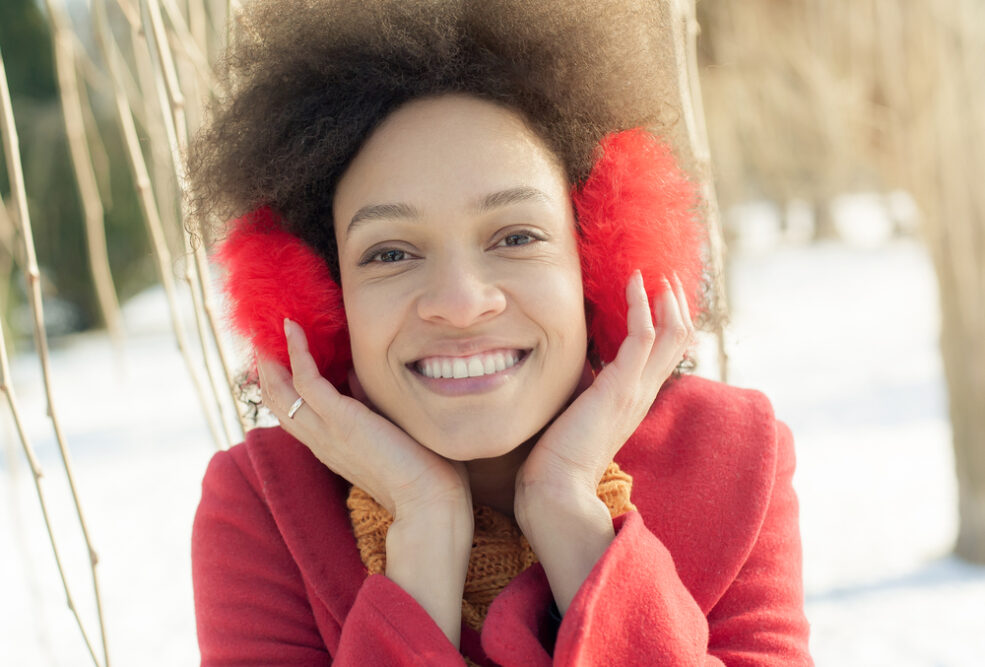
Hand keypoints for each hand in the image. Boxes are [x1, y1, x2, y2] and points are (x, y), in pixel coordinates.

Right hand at [257, 318, 470, 517]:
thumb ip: (367, 407)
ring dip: (272, 356)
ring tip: (273, 326)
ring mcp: (326, 431)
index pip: (292, 414)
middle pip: (276, 401)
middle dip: (267, 367)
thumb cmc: (421, 472)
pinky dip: (296, 351)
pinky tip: (294, 328)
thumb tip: (356, 375)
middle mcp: (320, 440)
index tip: (280, 355)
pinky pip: (305, 379)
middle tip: (266, 334)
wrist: (430, 502)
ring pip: (279, 391)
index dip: (281, 384)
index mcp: (331, 446)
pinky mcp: (340, 419)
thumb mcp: (387, 433)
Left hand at [516, 270, 694, 497]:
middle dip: (675, 303)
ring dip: (665, 298)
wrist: (555, 489)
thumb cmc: (554, 458)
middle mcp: (642, 393)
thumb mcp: (574, 413)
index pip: (663, 353)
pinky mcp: (622, 386)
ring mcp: (636, 389)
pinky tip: (634, 282)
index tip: (654, 294)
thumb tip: (569, 369)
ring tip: (655, 272)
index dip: (665, 321)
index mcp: (633, 399)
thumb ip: (580, 390)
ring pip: (672, 333)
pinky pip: (644, 335)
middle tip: (664, 276)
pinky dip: (642, 304)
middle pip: (679, 339)